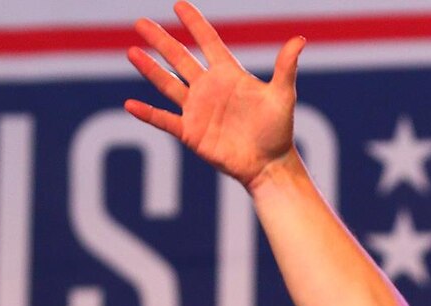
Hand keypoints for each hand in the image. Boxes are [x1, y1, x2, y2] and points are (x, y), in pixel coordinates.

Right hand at [124, 1, 305, 188]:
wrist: (270, 164)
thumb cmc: (278, 130)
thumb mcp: (282, 96)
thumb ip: (285, 67)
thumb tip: (300, 39)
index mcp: (228, 75)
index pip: (208, 42)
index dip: (194, 24)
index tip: (179, 5)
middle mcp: (209, 88)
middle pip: (179, 58)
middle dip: (160, 40)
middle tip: (140, 22)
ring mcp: (197, 110)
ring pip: (168, 83)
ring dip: (150, 68)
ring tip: (131, 51)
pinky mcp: (191, 132)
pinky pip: (164, 120)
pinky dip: (148, 114)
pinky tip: (131, 105)